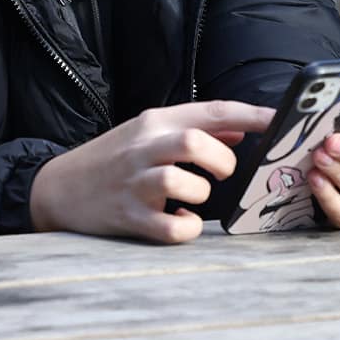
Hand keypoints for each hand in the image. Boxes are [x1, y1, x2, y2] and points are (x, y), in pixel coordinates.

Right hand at [29, 100, 273, 243]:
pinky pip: (168, 226)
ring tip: (194, 198)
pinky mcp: (127, 216)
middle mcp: (143, 147)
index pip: (211, 111)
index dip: (252, 115)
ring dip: (201, 194)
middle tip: (222, 174)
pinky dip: (186, 229)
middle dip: (220, 161)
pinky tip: (183, 223)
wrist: (57, 188)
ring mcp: (134, 183)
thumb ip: (195, 130)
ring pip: (181, 181)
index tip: (282, 121)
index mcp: (153, 122)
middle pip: (193, 142)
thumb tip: (240, 130)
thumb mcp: (148, 134)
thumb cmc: (112, 159)